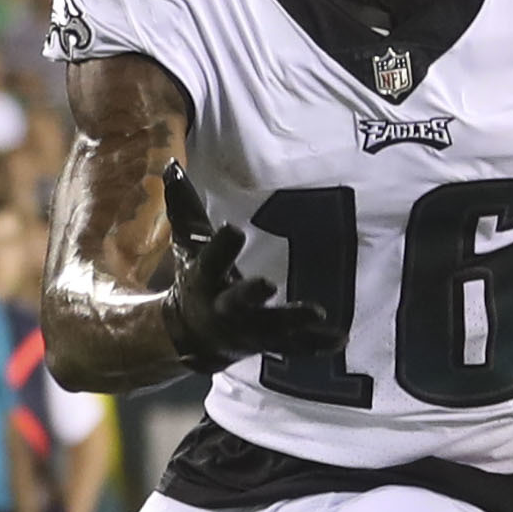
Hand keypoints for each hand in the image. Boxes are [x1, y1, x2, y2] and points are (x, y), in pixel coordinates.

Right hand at [159, 162, 327, 372]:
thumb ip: (184, 208)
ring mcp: (249, 329)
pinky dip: (316, 343)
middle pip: (237, 301)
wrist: (192, 337)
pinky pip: (295, 346)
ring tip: (320, 313)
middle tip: (268, 284)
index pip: (211, 260)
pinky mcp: (269, 343)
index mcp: (205, 280)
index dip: (222, 246)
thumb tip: (171, 165)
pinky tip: (341, 339)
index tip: (234, 229)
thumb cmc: (197, 280)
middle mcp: (225, 307)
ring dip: (294, 321)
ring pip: (271, 328)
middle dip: (251, 293)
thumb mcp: (187, 245)